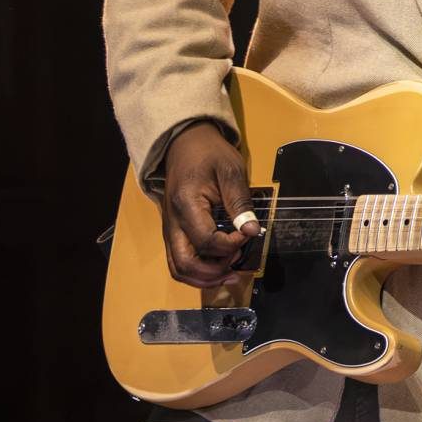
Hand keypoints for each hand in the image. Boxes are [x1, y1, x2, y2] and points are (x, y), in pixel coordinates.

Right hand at [160, 120, 260, 289]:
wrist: (184, 143)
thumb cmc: (208, 154)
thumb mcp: (231, 171)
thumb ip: (240, 202)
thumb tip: (251, 231)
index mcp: (186, 205)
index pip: (206, 241)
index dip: (230, 246)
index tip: (247, 234)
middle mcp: (173, 222)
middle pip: (184, 264)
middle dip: (213, 273)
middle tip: (237, 268)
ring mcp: (170, 229)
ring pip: (178, 267)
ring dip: (203, 277)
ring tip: (230, 274)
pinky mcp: (174, 231)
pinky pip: (179, 259)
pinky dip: (197, 270)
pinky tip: (219, 266)